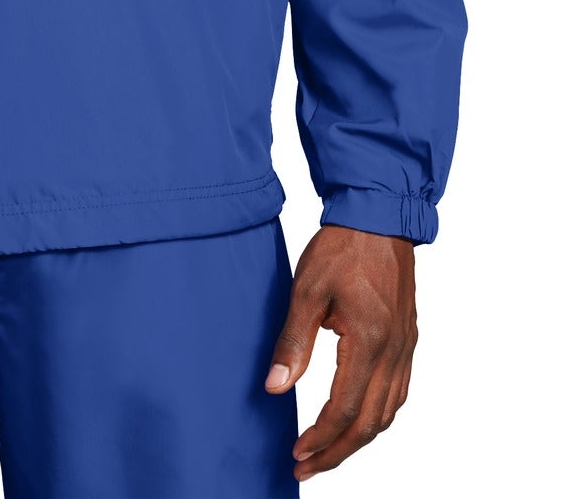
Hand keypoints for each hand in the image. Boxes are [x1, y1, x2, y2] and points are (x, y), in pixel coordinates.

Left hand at [264, 224, 417, 481]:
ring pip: (388, 413)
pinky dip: (377, 416)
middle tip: (307, 467)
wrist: (378, 216)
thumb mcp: (306, 289)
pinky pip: (398, 393)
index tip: (297, 454)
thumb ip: (293, 342)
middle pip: (370, 423)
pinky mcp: (407, 340)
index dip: (321, 437)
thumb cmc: (341, 248)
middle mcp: (394, 351)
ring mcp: (405, 347)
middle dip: (338, 452)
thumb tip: (275, 388)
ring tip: (327, 452)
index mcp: (370, 340)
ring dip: (358, 439)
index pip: (346, 409)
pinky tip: (357, 420)